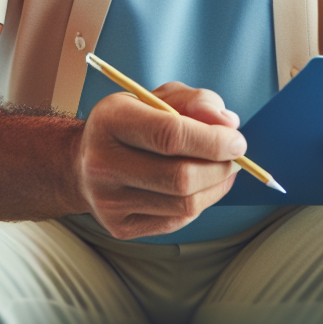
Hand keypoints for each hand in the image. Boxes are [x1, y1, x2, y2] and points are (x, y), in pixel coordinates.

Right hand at [74, 82, 244, 239]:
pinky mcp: (119, 227)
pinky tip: (204, 186)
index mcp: (111, 120)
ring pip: (183, 203)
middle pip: (180, 176)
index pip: (170, 135)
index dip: (213, 141)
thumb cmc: (135, 122)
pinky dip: (202, 202)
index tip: (238, 141)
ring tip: (224, 169)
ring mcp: (108, 201)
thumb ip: (198, 101)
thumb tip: (228, 124)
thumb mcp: (163, 97)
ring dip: (216, 186)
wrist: (84, 162)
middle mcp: (102, 163)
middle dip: (220, 167)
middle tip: (236, 156)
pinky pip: (177, 220)